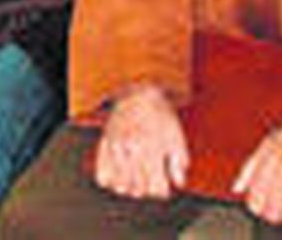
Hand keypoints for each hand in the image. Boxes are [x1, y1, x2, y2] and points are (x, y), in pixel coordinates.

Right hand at [95, 84, 188, 199]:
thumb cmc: (160, 115)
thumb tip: (179, 184)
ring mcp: (115, 148)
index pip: (155, 188)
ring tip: (137, 179)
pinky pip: (103, 176)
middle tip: (151, 180)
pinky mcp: (103, 145)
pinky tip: (120, 176)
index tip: (163, 184)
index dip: (161, 190)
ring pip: (120, 187)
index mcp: (152, 148)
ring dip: (130, 188)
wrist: (138, 92)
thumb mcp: (176, 135)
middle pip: (138, 190)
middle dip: (147, 189)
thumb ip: (178, 161)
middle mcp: (131, 150)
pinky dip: (111, 182)